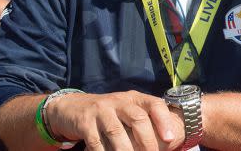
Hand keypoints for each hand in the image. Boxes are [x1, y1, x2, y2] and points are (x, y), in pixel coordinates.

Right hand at [46, 90, 184, 150]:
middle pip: (138, 119)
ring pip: (117, 132)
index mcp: (133, 98)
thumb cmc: (107, 113)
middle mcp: (118, 101)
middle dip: (147, 141)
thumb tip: (166, 140)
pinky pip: (97, 142)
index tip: (169, 138)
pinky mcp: (85, 123)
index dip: (164, 120)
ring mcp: (101, 111)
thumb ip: (142, 120)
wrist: (71, 108)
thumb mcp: (125, 110)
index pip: (154, 104)